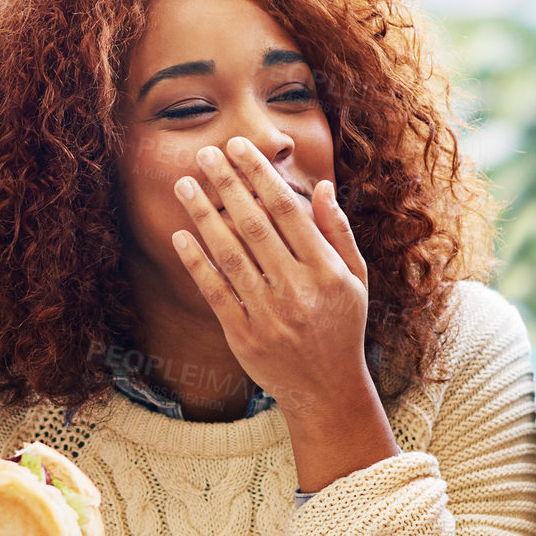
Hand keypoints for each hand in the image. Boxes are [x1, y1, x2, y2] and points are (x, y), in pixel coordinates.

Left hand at [172, 137, 372, 411]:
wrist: (327, 388)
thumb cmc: (343, 324)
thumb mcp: (356, 278)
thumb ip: (338, 232)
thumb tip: (322, 186)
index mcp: (326, 271)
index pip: (287, 211)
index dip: (260, 175)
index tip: (239, 148)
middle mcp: (297, 289)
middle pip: (254, 225)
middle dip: (227, 185)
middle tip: (205, 153)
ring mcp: (268, 313)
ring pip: (229, 254)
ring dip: (204, 215)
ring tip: (184, 184)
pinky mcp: (243, 335)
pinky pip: (214, 291)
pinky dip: (196, 262)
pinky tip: (180, 234)